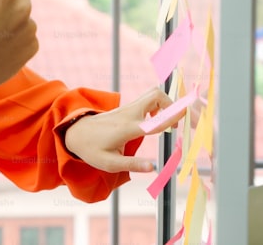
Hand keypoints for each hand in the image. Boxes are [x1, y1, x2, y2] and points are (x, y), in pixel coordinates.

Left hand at [63, 87, 182, 172]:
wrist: (75, 133)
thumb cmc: (91, 149)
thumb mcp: (109, 163)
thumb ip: (131, 165)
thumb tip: (153, 168)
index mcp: (126, 128)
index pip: (153, 121)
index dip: (171, 117)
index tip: (187, 115)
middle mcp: (129, 114)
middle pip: (155, 95)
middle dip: (173, 105)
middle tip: (181, 123)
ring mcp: (128, 108)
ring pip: (153, 95)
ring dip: (167, 105)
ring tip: (168, 125)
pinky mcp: (127, 108)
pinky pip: (148, 100)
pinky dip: (159, 106)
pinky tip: (156, 121)